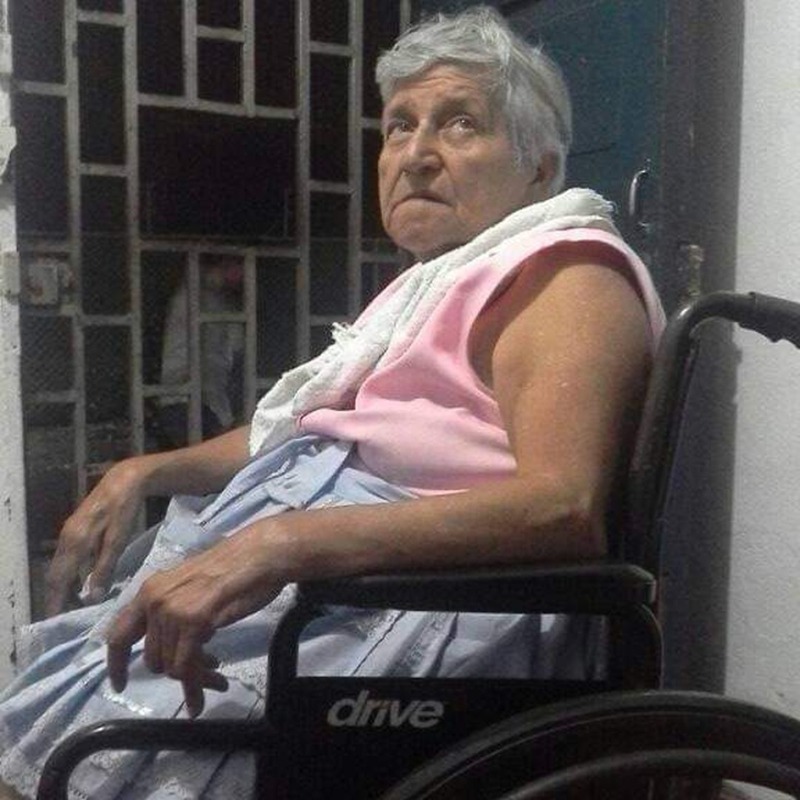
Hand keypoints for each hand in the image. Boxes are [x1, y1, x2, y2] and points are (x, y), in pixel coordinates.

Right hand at [46, 458, 148, 615]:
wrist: (123, 480)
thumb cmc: (123, 510)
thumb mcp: (118, 540)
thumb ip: (104, 567)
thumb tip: (91, 595)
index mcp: (75, 543)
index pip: (59, 579)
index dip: (55, 600)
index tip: (54, 619)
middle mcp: (66, 539)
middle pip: (55, 574)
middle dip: (55, 596)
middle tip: (60, 617)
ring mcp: (68, 532)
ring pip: (59, 565)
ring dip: (61, 585)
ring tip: (68, 604)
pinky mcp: (74, 528)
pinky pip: (65, 557)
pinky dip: (67, 572)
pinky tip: (76, 581)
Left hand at [106, 528, 284, 716]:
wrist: (260, 554)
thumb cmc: (234, 569)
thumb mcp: (190, 591)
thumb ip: (172, 614)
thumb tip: (170, 649)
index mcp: (150, 590)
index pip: (119, 634)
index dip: (116, 664)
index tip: (120, 685)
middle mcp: (153, 600)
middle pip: (152, 658)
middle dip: (177, 673)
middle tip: (203, 675)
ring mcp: (172, 610)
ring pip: (172, 666)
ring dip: (195, 678)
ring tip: (216, 678)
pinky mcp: (193, 620)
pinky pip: (188, 667)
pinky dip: (199, 682)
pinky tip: (217, 682)